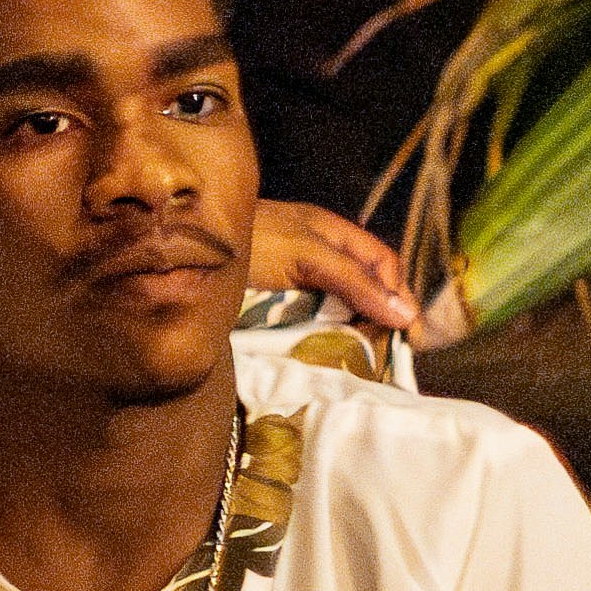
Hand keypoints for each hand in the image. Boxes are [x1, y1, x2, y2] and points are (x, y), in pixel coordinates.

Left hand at [251, 198, 453, 344]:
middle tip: (383, 353)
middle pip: (362, 283)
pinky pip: (308, 314)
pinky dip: (322, 332)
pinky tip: (324, 350)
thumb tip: (405, 315)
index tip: (405, 333)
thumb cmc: (249, 239)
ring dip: (350, 328)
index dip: (397, 293)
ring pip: (336, 301)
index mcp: (333, 232)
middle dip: (376, 314)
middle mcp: (318, 249)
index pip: (382, 263)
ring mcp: (293, 271)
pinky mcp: (270, 293)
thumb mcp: (308, 257)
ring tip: (360, 358)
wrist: (185, 245)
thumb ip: (353, 283)